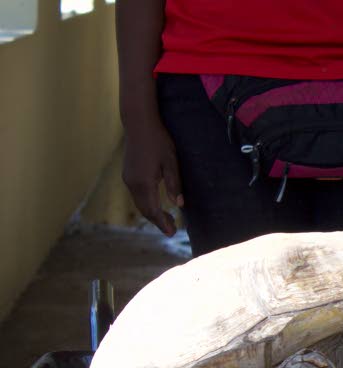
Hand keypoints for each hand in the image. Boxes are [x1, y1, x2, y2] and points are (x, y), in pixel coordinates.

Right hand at [122, 114, 182, 235]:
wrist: (138, 123)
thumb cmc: (158, 140)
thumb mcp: (171, 161)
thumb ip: (174, 183)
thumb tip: (179, 204)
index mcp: (144, 182)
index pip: (153, 210)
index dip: (162, 223)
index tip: (172, 233)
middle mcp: (132, 183)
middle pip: (145, 210)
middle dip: (158, 221)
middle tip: (172, 230)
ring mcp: (128, 178)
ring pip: (140, 203)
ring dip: (152, 213)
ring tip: (168, 219)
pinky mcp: (128, 174)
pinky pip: (137, 195)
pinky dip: (147, 204)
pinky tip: (157, 205)